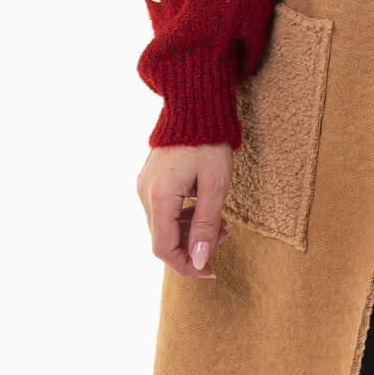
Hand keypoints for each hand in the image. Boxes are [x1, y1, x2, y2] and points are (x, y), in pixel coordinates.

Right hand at [137, 143, 234, 278]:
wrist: (195, 104)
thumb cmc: (209, 142)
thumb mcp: (215, 185)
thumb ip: (205, 225)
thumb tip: (198, 261)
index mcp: (159, 196)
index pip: (164, 248)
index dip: (186, 265)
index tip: (210, 270)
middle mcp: (146, 193)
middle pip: (164, 238)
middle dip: (194, 244)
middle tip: (227, 234)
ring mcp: (146, 185)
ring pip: (165, 224)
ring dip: (192, 230)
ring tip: (224, 223)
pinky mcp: (151, 179)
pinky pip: (165, 208)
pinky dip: (185, 215)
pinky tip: (207, 208)